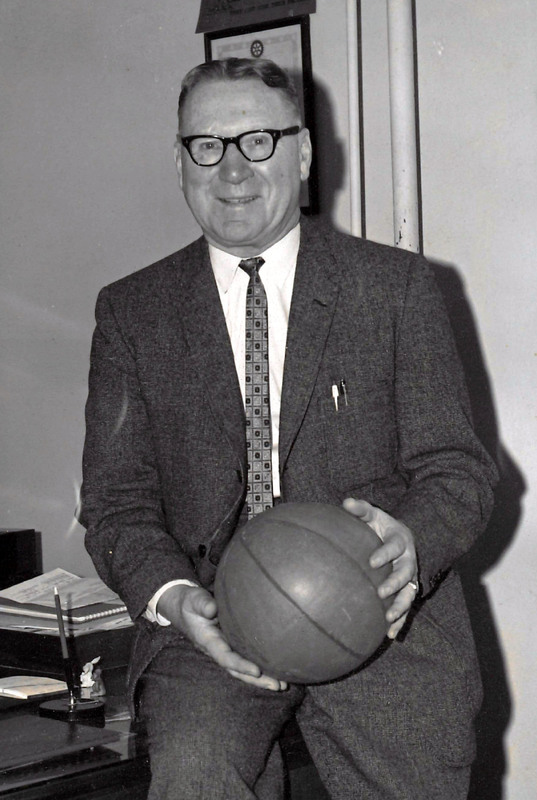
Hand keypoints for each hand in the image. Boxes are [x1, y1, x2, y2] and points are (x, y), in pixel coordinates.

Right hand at [157, 584, 286, 690]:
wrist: (185, 607)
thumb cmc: (191, 602)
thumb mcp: (194, 600)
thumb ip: (203, 604)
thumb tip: (213, 609)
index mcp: (209, 642)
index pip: (225, 657)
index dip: (240, 665)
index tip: (256, 670)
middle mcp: (219, 649)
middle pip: (238, 670)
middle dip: (256, 680)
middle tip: (277, 686)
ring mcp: (226, 648)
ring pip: (244, 668)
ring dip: (262, 678)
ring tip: (282, 685)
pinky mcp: (233, 644)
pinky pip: (247, 658)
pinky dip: (261, 667)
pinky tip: (277, 670)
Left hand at [343, 498, 418, 638]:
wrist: (401, 538)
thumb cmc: (381, 526)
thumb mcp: (373, 515)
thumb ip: (360, 509)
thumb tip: (345, 502)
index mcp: (401, 541)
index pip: (395, 547)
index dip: (386, 554)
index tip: (373, 561)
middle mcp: (409, 560)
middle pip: (406, 573)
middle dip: (395, 583)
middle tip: (381, 591)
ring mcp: (410, 578)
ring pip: (409, 594)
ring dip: (400, 607)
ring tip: (388, 617)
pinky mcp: (407, 591)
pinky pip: (406, 608)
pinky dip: (400, 622)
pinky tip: (390, 635)